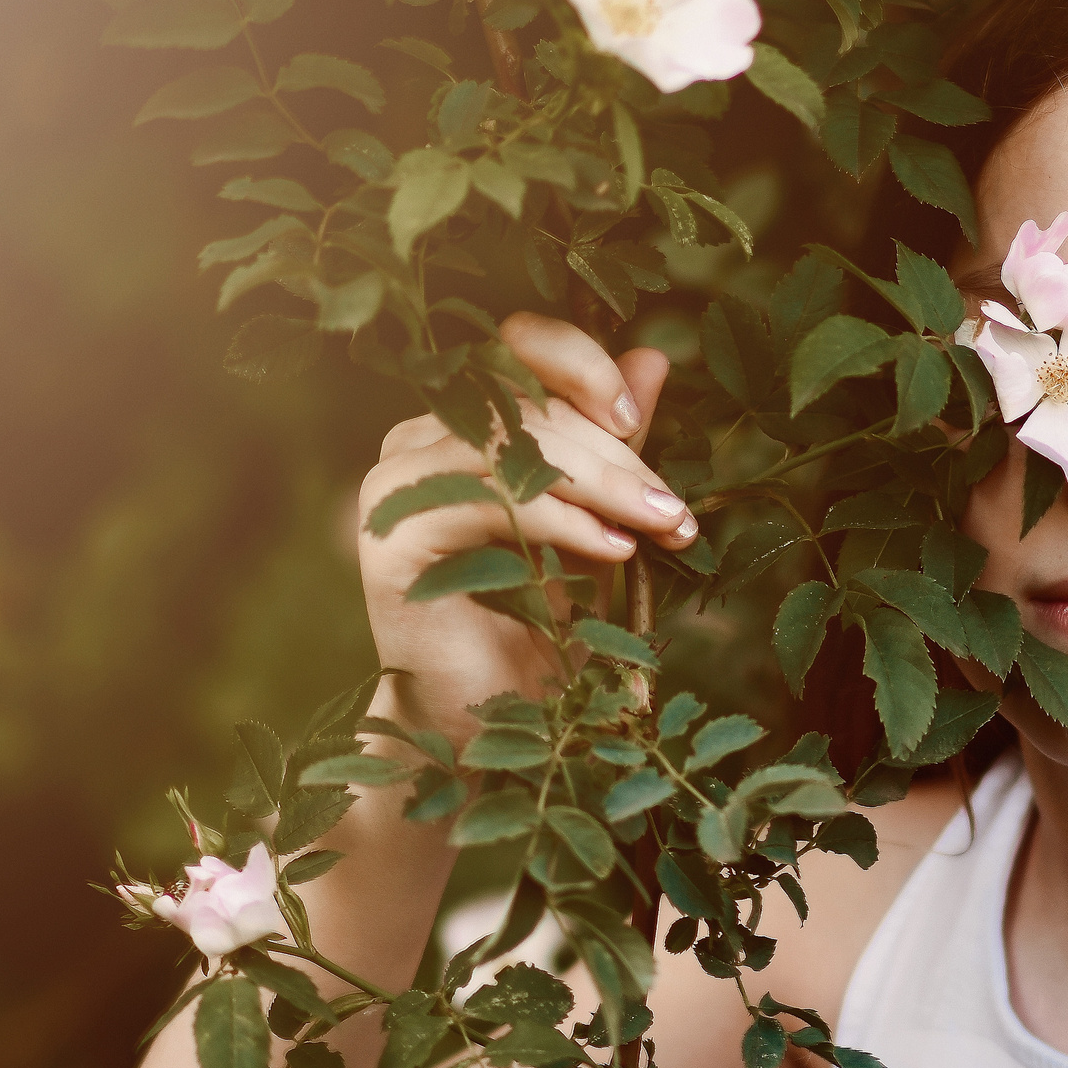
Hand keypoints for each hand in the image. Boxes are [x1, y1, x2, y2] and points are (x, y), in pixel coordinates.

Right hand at [357, 313, 696, 735]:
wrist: (494, 723)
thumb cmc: (545, 626)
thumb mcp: (599, 520)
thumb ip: (616, 444)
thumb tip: (652, 357)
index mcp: (462, 423)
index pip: (514, 345)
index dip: (580, 363)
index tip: (636, 415)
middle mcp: (417, 441)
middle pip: (522, 400)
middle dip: (616, 453)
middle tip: (676, 509)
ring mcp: (395, 487)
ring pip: (505, 443)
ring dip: (600, 483)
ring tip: (660, 527)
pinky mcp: (390, 539)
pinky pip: (483, 497)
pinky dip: (560, 521)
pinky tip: (612, 552)